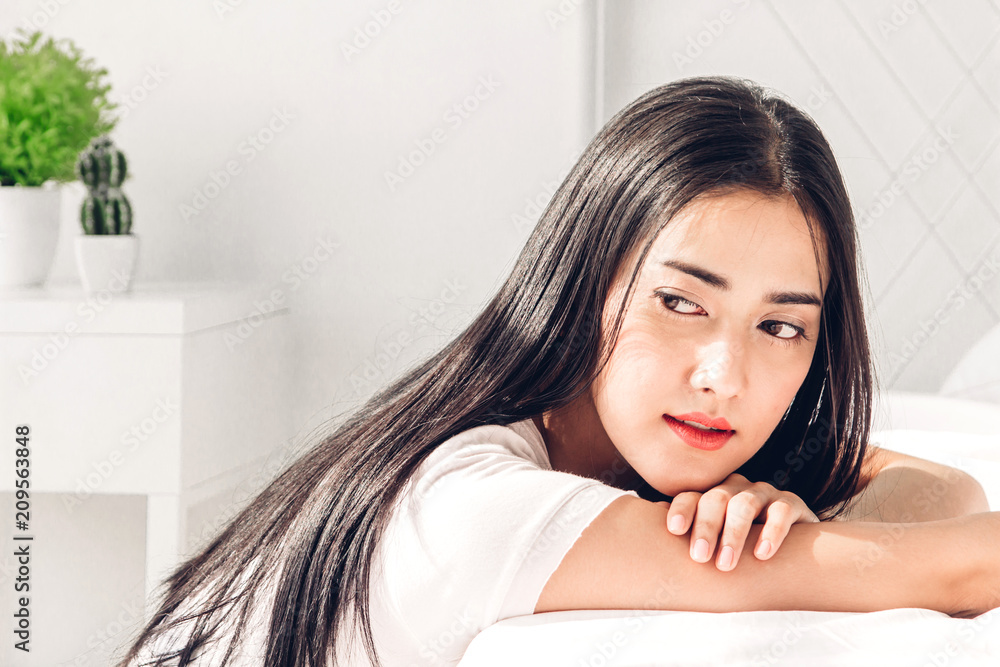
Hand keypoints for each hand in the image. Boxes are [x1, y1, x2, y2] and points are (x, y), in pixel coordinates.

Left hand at [664, 473, 818, 570]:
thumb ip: (691, 539)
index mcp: (712, 496)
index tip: (674, 530)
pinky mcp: (792, 504)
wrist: (794, 549)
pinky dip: (771, 531)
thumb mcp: (716, 543)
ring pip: (744, 504)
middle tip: (700, 557)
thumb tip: (652, 545)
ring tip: (726, 564)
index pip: (691, 497)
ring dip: (734, 534)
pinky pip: (781, 511)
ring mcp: (764, 494)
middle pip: (715, 499)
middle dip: (706, 527)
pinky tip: (762, 554)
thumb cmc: (743, 547)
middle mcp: (736, 489)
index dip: (682, 510)